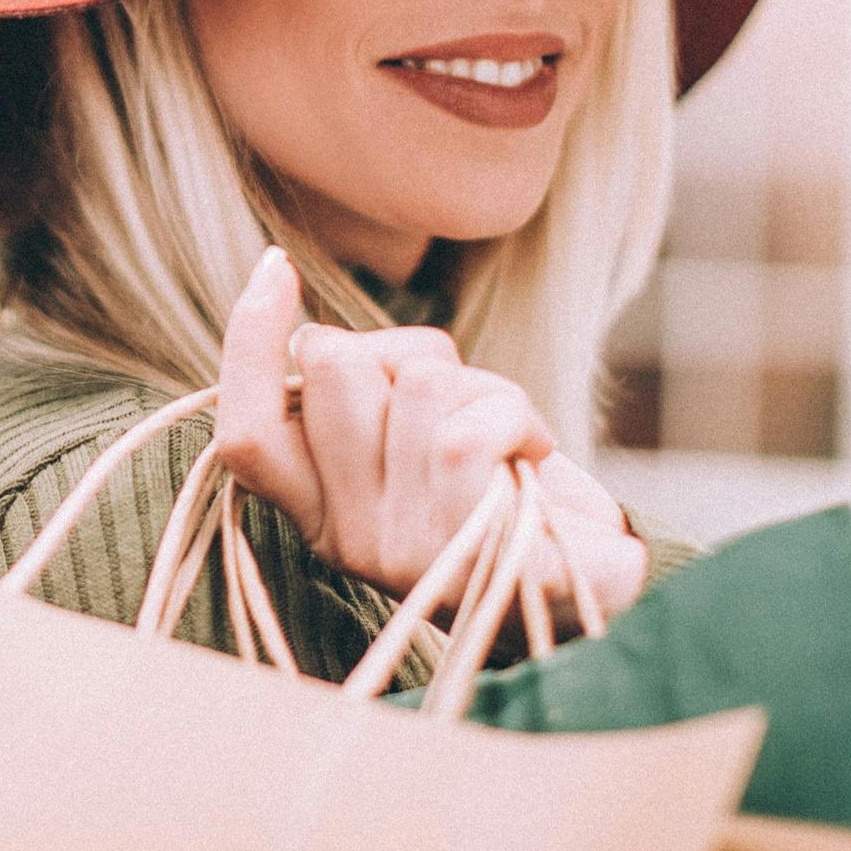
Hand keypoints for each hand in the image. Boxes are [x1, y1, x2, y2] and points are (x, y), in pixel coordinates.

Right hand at [213, 246, 648, 627]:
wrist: (603, 583)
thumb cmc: (508, 491)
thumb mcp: (421, 438)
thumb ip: (366, 395)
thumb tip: (313, 338)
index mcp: (322, 510)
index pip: (247, 431)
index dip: (248, 342)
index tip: (276, 267)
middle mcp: (350, 538)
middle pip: (334, 369)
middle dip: (408, 352)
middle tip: (460, 406)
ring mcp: (405, 553)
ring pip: (417, 386)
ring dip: (481, 387)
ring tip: (510, 441)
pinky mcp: (468, 558)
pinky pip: (465, 434)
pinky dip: (515, 416)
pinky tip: (532, 453)